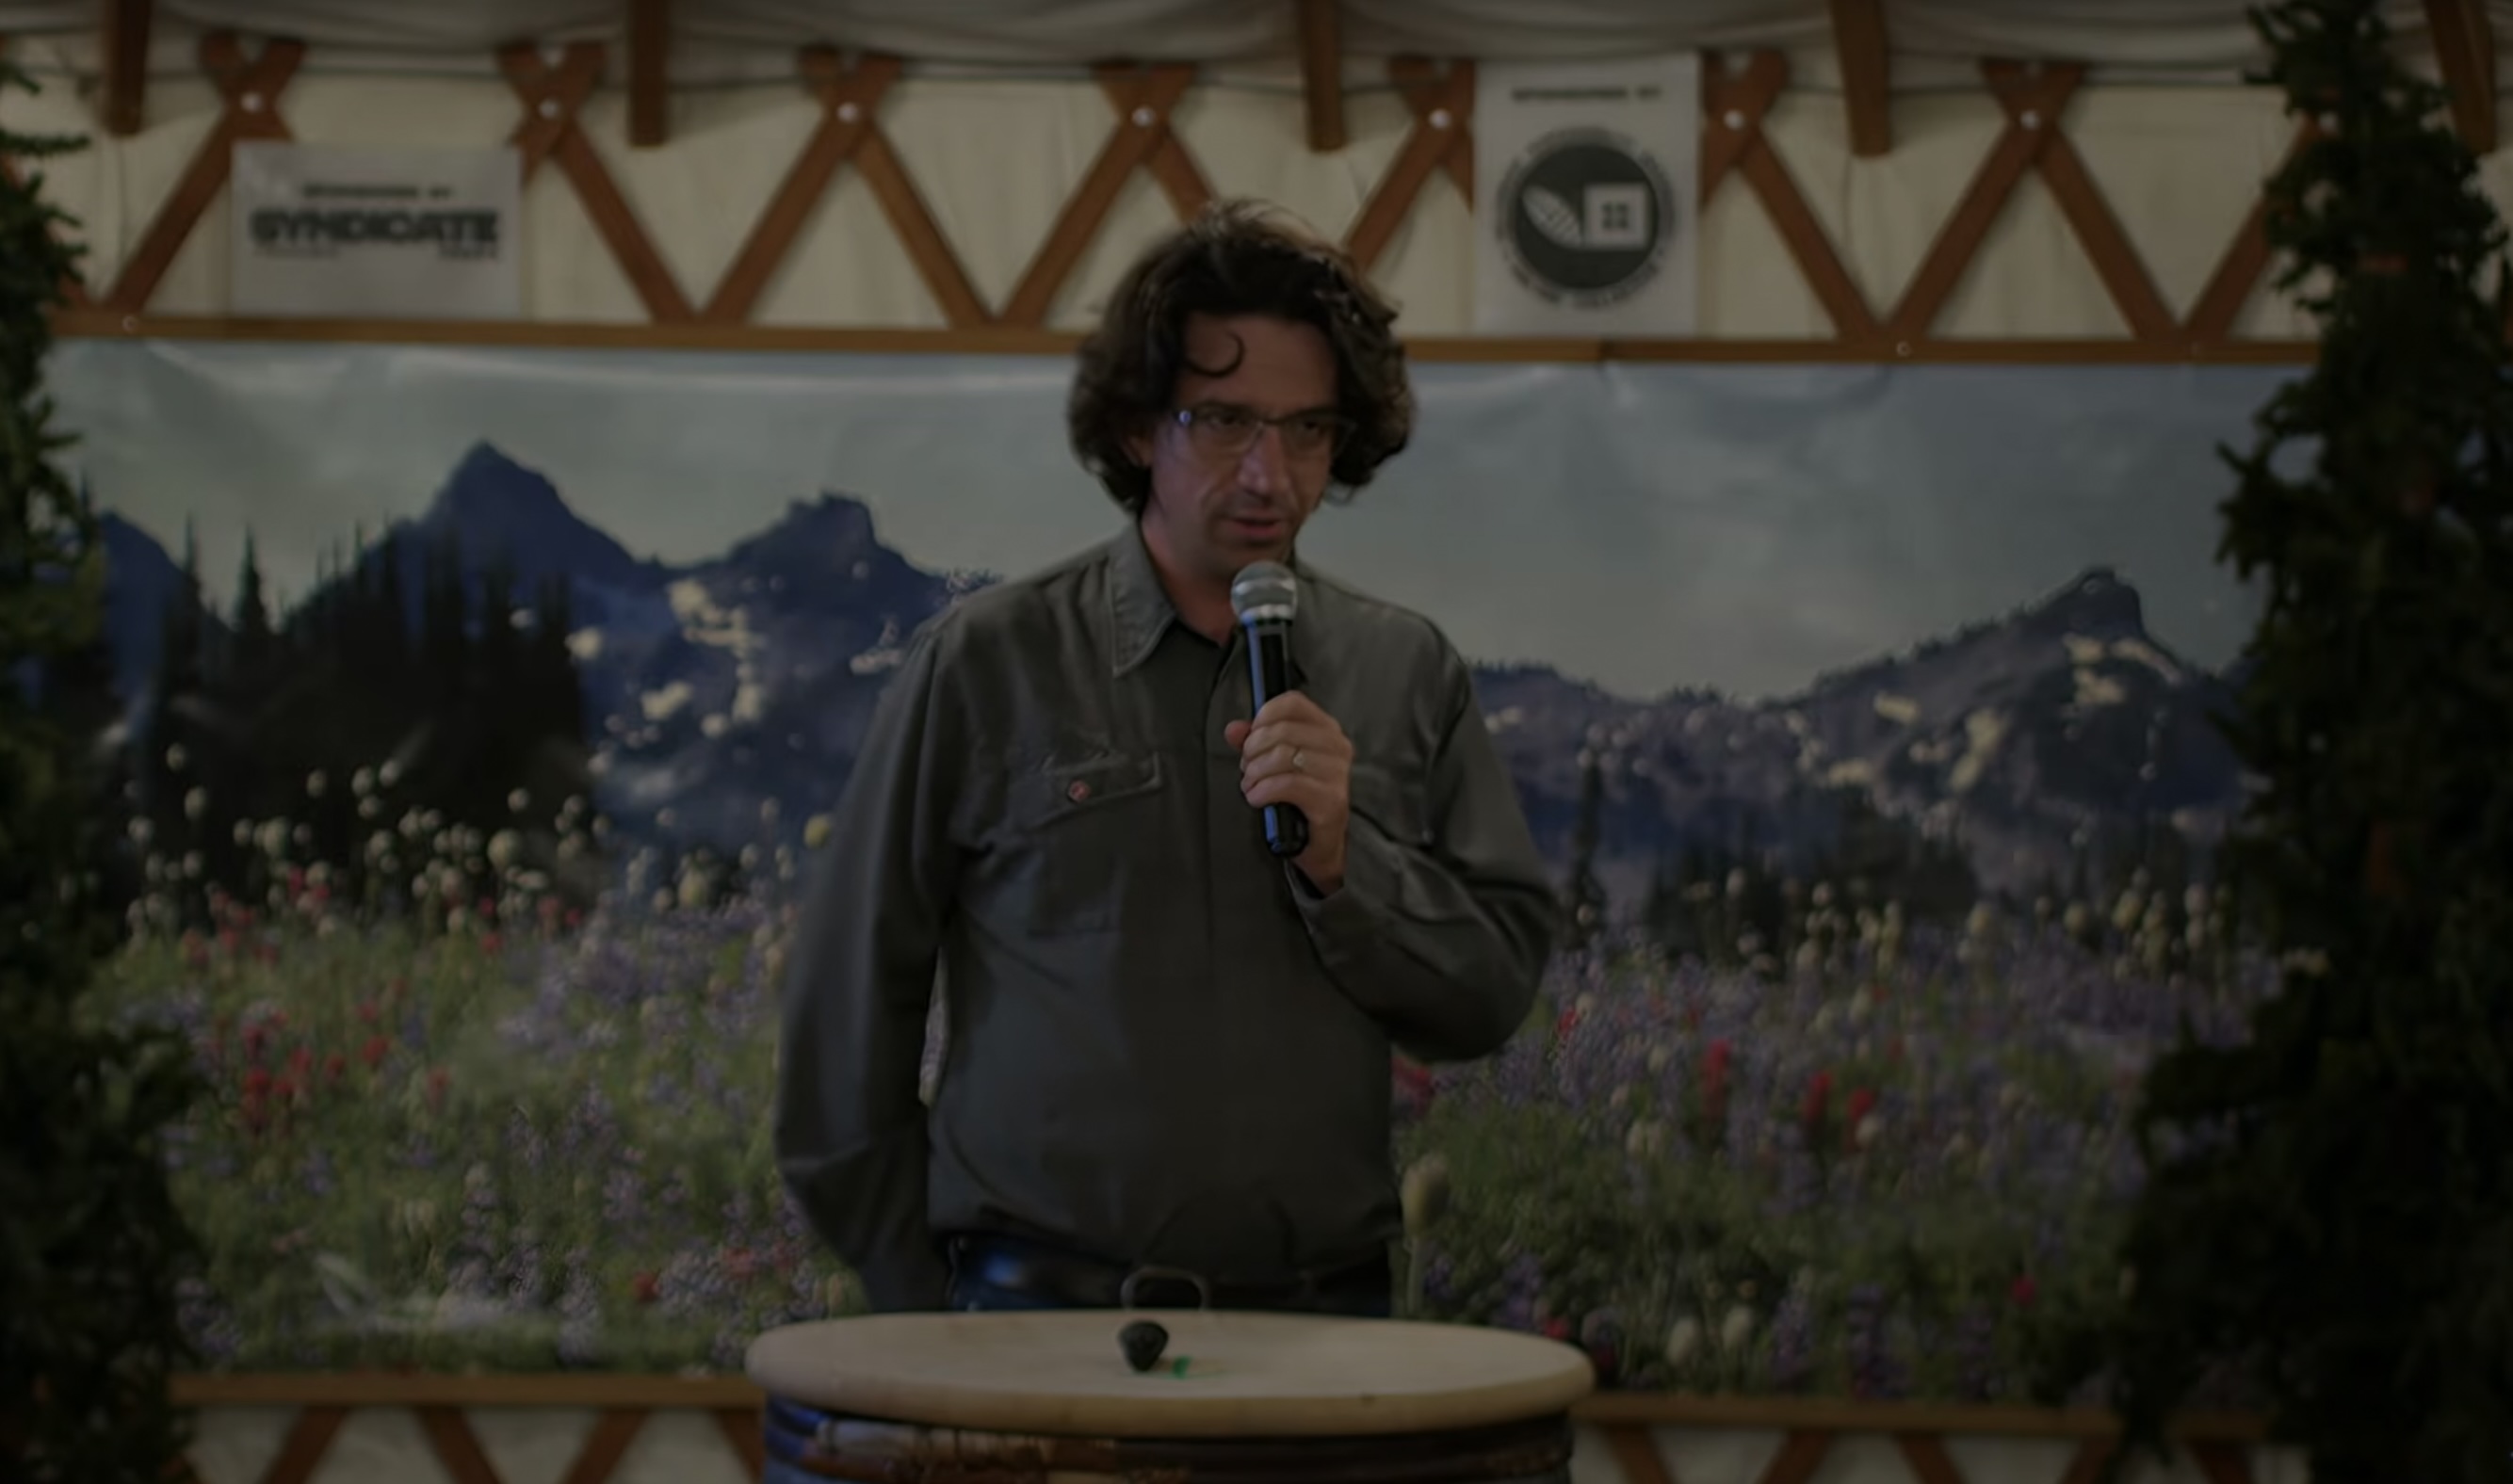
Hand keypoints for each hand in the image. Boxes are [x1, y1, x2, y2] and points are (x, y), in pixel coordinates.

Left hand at [1226, 692, 1351, 892]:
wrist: (1320, 844)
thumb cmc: (1299, 800)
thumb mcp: (1275, 764)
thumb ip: (1254, 742)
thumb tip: (1233, 729)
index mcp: (1326, 730)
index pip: (1293, 703)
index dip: (1263, 716)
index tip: (1250, 737)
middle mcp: (1337, 747)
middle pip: (1282, 730)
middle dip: (1253, 750)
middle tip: (1247, 769)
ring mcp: (1337, 774)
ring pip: (1282, 756)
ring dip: (1255, 773)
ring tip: (1251, 786)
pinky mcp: (1330, 800)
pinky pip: (1287, 784)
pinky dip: (1263, 791)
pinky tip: (1257, 798)